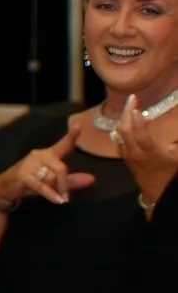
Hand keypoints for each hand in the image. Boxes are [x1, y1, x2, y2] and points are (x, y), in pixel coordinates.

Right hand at [0, 120, 93, 208]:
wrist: (3, 189)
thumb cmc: (29, 184)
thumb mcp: (51, 183)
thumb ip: (70, 181)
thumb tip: (92, 179)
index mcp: (48, 154)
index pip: (62, 145)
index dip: (71, 136)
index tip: (79, 126)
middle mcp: (39, 155)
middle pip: (60, 167)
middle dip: (65, 183)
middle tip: (66, 196)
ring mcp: (29, 164)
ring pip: (51, 177)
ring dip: (56, 190)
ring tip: (57, 198)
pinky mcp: (23, 175)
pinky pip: (42, 185)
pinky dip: (51, 194)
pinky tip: (58, 201)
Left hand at [114, 96, 177, 211]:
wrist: (158, 194)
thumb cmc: (171, 174)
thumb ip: (177, 143)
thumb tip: (176, 133)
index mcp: (150, 154)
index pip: (140, 136)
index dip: (137, 122)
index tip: (136, 108)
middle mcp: (135, 154)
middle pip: (125, 131)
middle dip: (127, 113)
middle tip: (132, 97)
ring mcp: (128, 155)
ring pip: (120, 134)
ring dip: (124, 118)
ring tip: (130, 104)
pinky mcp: (125, 156)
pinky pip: (121, 138)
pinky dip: (124, 126)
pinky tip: (128, 118)